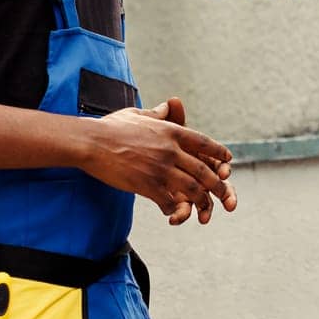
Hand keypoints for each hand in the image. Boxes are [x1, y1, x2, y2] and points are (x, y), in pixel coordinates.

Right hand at [85, 102, 237, 223]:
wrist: (91, 141)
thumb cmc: (111, 127)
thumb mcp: (138, 114)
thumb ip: (157, 113)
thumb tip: (169, 105)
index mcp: (171, 131)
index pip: (204, 143)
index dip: (218, 153)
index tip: (227, 161)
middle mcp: (171, 149)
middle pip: (203, 170)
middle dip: (217, 184)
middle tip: (225, 194)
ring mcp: (160, 168)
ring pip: (192, 188)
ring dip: (201, 201)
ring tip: (206, 209)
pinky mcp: (147, 184)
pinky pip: (168, 200)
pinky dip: (174, 208)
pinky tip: (174, 212)